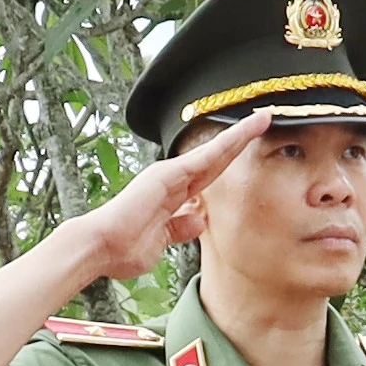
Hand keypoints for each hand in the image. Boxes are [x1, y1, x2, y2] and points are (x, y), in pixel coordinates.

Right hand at [67, 113, 261, 283]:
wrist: (100, 246)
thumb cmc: (123, 248)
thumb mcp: (162, 240)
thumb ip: (180, 227)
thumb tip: (198, 220)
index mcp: (172, 194)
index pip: (210, 174)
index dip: (230, 160)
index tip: (250, 150)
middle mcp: (172, 179)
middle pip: (217, 157)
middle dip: (241, 139)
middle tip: (265, 118)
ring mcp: (170, 174)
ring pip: (215, 152)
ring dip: (240, 135)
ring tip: (264, 117)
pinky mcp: (168, 174)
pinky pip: (204, 157)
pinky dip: (225, 144)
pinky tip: (245, 131)